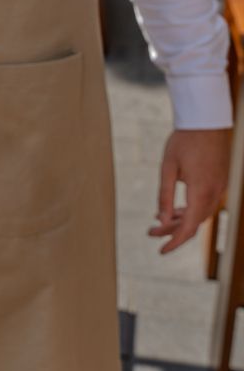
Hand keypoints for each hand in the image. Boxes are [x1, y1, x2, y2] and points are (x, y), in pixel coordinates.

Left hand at [148, 128, 230, 254]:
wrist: (206, 119)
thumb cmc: (184, 140)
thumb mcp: (168, 167)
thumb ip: (164, 195)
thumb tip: (161, 219)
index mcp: (201, 192)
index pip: (189, 228)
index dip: (175, 242)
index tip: (161, 251)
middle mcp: (214, 193)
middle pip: (194, 223)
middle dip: (172, 230)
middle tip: (151, 232)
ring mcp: (220, 187)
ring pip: (201, 214)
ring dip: (181, 220)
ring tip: (158, 221)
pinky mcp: (219, 181)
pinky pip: (206, 203)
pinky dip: (190, 210)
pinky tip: (175, 209)